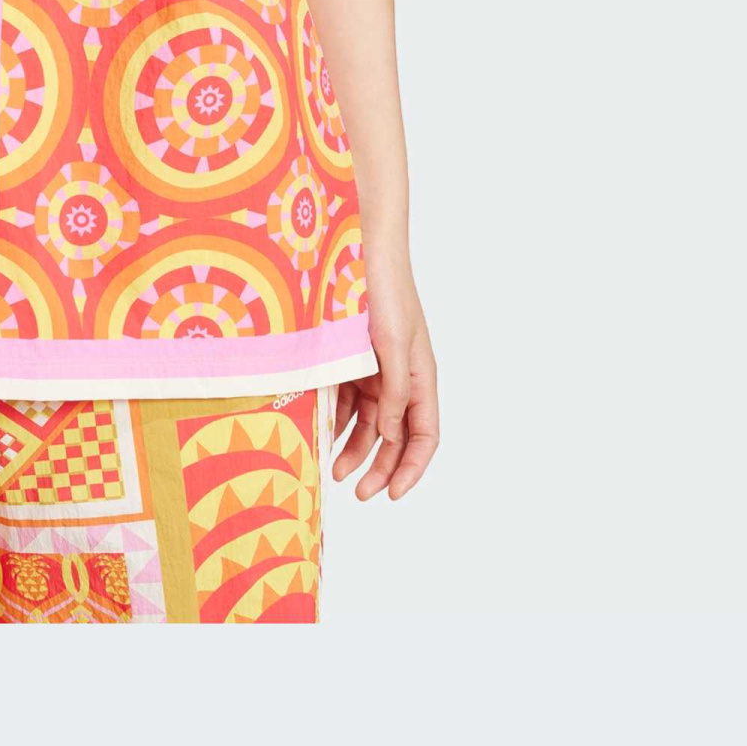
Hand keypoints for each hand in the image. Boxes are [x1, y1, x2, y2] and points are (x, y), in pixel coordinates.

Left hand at [327, 262, 437, 501]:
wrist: (357, 250)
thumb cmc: (383, 292)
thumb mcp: (391, 346)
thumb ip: (394, 393)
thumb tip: (393, 437)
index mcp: (420, 378)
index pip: (424, 436)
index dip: (411, 468)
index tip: (392, 495)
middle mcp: (400, 379)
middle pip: (396, 437)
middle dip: (380, 467)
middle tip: (357, 493)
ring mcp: (375, 371)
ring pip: (369, 424)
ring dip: (355, 449)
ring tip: (333, 470)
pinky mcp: (351, 361)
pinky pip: (346, 401)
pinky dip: (337, 421)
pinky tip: (322, 435)